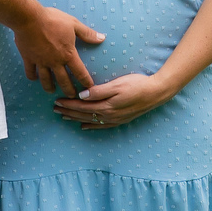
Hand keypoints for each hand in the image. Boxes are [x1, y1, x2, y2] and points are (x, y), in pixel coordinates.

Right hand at [11, 6, 103, 96]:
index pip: (79, 72)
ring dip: (50, 86)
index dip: (85, 81)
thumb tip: (102, 38)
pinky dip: (32, 76)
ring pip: (46, 79)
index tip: (89, 87)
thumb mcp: (73, 24)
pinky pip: (30, 71)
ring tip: (52, 91)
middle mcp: (55, 61)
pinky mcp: (29, 58)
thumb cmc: (53, 20)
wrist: (30, 19)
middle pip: (63, 80)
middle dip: (68, 90)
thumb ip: (87, 33)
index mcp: (68, 54)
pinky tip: (34, 78)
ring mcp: (41, 61)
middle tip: (72, 96)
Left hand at [53, 73, 173, 129]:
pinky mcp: (120, 120)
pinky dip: (90, 126)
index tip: (57, 101)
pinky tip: (83, 126)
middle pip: (83, 114)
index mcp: (106, 106)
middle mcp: (108, 116)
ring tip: (64, 117)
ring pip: (90, 121)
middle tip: (55, 109)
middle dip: (68, 111)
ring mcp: (114, 119)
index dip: (68, 104)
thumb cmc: (137, 84)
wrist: (156, 93)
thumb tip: (81, 95)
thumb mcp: (117, 84)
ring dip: (76, 118)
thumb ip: (98, 91)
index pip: (82, 106)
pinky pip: (101, 126)